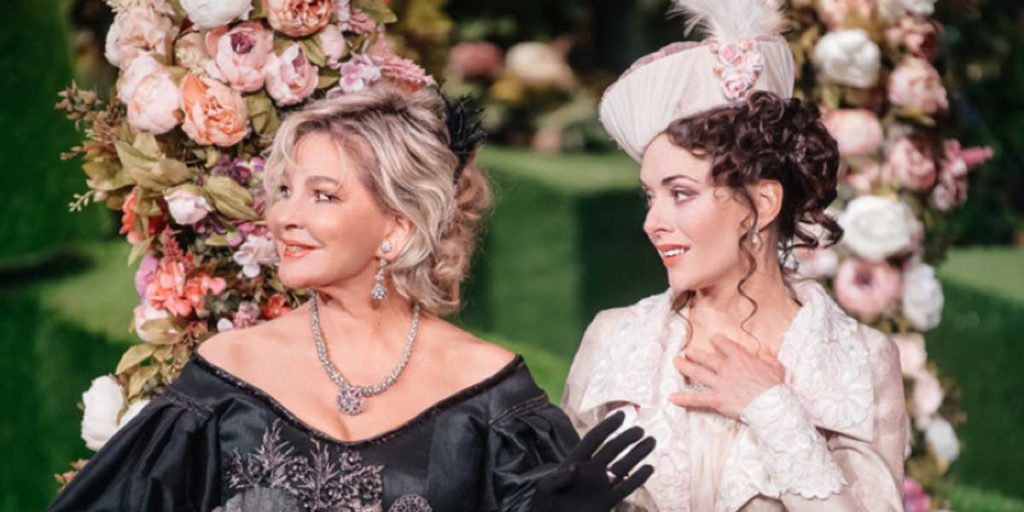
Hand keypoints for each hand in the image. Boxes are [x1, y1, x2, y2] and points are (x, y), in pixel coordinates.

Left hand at [530, 411, 655, 511]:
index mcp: (575, 461)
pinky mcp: (607, 502)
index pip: (593, 439)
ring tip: (651, 441)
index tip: (622, 415)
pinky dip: (637, 479)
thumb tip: (575, 468)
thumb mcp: (545, 489)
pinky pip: (625, 488)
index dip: (606, 427)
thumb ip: (559, 479)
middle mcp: (591, 470)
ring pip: (622, 466)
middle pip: (612, 450)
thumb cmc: (543, 503)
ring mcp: (600, 485)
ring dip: (637, 454)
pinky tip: (649, 468)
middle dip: (626, 439)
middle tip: (640, 430)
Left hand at [669, 335, 785, 418]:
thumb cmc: (776, 387)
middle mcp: (726, 368)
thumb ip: (768, 357)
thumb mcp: (776, 367)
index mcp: (740, 358)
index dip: (718, 340)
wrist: (772, 405)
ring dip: (685, 367)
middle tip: (688, 351)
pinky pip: (696, 398)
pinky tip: (672, 397)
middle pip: (706, 358)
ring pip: (697, 373)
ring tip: (676, 362)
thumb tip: (765, 350)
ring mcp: (719, 383)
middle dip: (695, 353)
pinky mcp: (716, 399)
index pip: (725, 345)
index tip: (712, 338)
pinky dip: (684, 398)